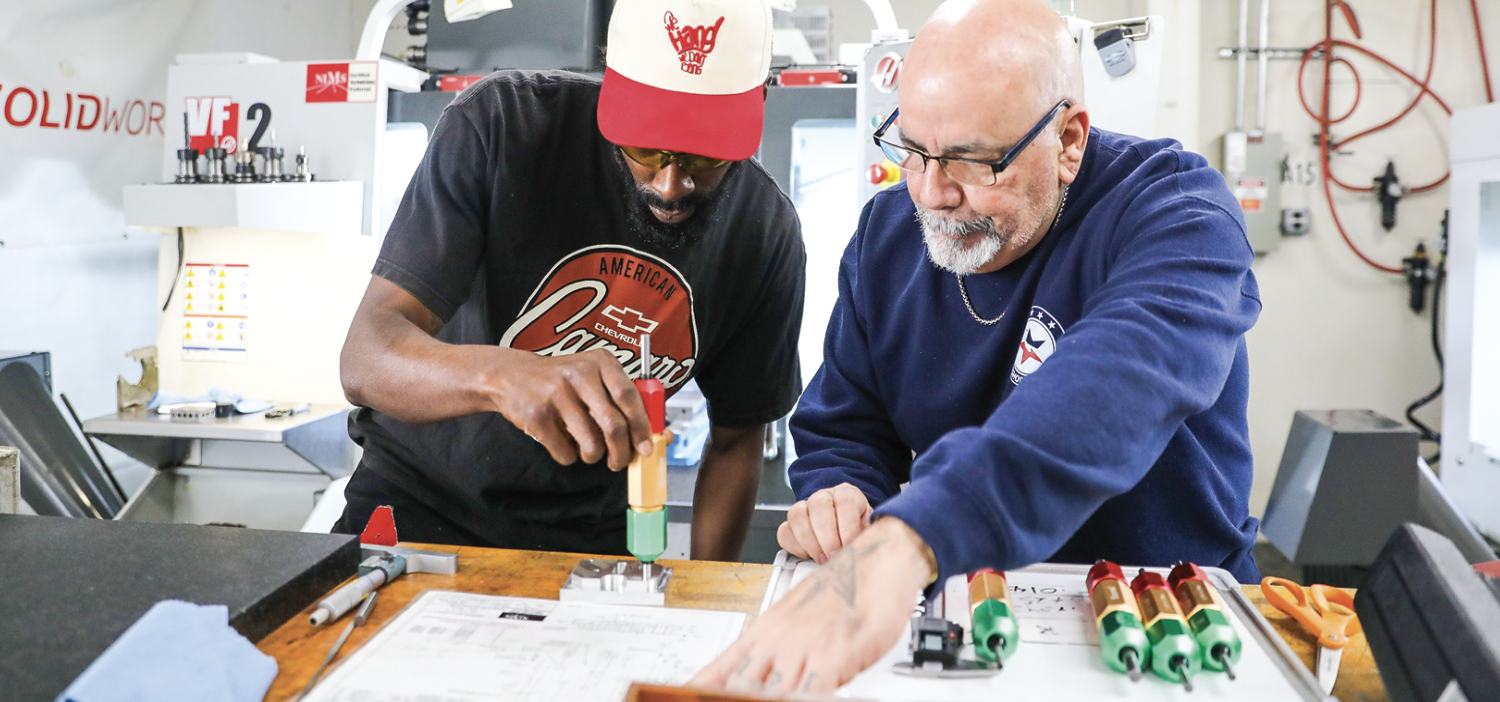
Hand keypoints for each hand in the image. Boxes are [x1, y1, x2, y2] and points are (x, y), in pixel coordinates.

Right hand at [483, 348, 655, 469]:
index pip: (629, 396)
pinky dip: (569, 456)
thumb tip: (662, 435)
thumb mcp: (592, 376)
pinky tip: (564, 443)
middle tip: (619, 462)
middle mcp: (579, 373)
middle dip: (621, 452)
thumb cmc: (561, 380)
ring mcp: (556, 394)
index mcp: (600, 361)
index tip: (646, 447)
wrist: (510, 375)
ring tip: (589, 451)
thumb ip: (622, 400)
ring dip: (594, 456)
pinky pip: (565, 452)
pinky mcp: (537, 415)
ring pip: (591, 444)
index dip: (642, 426)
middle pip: (613, 424)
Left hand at [689, 517, 933, 694]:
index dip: (700, 689)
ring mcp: (802, 647)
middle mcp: (776, 640)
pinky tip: (803, 701)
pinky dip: (805, 699)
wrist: (876, 560)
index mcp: (762, 632)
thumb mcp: (795, 620)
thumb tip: (749, 679)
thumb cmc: (842, 592)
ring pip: (770, 693)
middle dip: (732, 699)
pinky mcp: (833, 653)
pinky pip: (811, 691)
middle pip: (739, 687)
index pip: (719, 672)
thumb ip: (770, 653)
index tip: (684, 695)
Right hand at [777, 483, 871, 563]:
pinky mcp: (791, 522)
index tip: (850, 546)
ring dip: (811, 543)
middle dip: (827, 538)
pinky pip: (785, 532)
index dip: (847, 528)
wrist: (847, 523)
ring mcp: (805, 506)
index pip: (845, 502)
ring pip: (797, 516)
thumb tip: (865, 550)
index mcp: (847, 494)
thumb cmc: (858, 528)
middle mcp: (824, 496)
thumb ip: (868, 536)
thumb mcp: (869, 529)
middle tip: (834, 556)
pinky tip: (810, 555)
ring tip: (823, 558)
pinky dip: (795, 547)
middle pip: (819, 506)